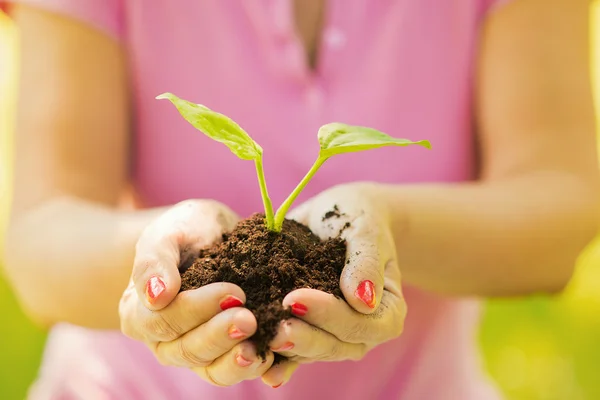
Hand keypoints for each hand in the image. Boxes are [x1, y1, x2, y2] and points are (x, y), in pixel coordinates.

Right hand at [119, 199, 274, 385]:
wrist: (214, 235)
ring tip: (260, 350)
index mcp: (139, 313)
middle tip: (249, 319)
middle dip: (219, 336)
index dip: (196, 310)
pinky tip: (272, 356)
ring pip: (210, 369)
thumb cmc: (185, 230)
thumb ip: (154, 261)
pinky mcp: (222, 356)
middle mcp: (163, 341)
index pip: (163, 321)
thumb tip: (155, 296)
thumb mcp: (167, 232)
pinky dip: (254, 367)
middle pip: (187, 351)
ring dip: (235, 361)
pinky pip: (234, 370)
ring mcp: (193, 352)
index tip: (232, 292)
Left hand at [261, 183, 406, 387]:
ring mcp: (334, 337)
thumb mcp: (365, 231)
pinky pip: (291, 350)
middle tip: (273, 329)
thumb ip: (365, 262)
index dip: (328, 315)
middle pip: (333, 345)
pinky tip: (252, 359)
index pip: (359, 323)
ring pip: (309, 351)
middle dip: (303, 338)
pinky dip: (273, 357)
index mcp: (386, 313)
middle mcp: (362, 333)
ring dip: (283, 348)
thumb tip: (363, 300)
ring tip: (254, 341)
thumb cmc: (357, 219)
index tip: (294, 298)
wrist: (336, 216)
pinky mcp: (307, 332)